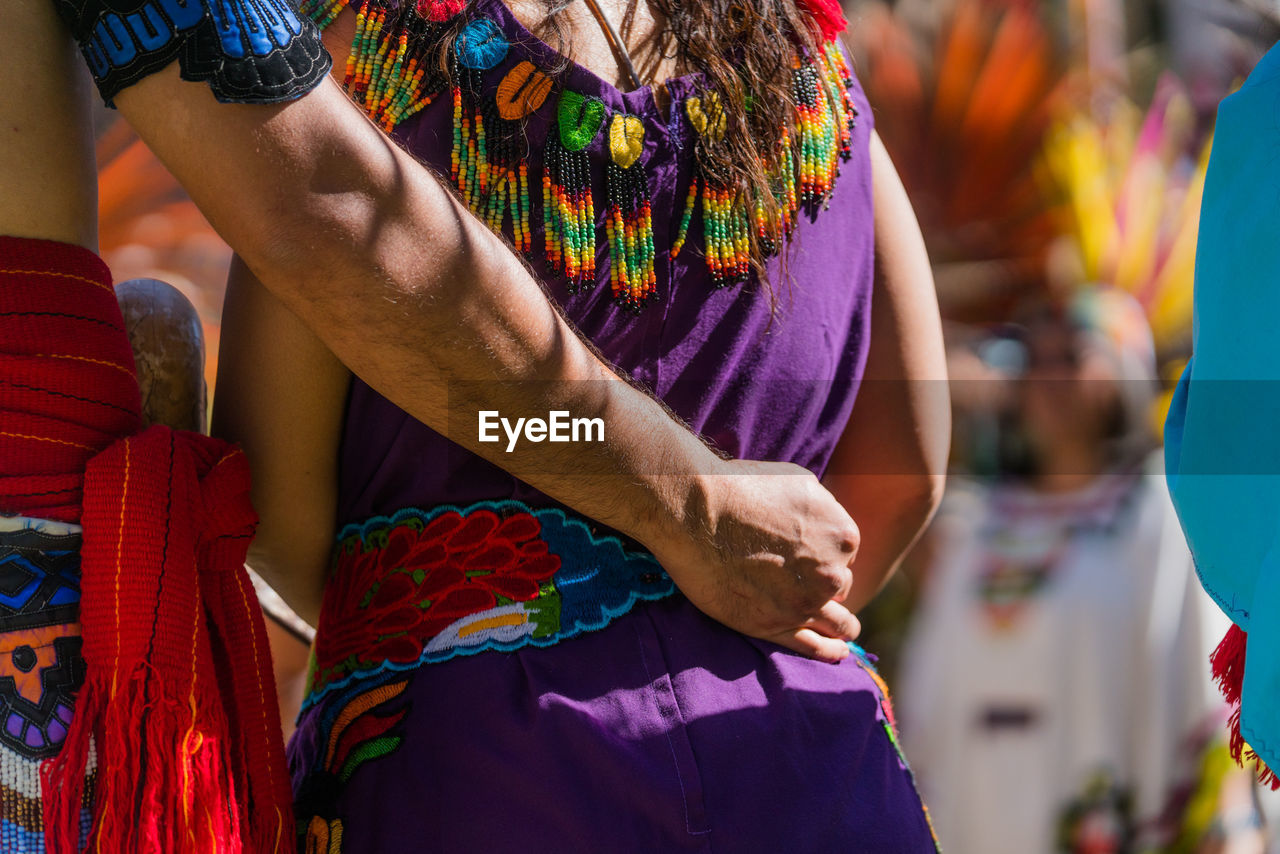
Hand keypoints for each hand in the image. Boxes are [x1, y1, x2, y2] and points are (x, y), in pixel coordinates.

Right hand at [646, 459, 861, 661]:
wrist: (697, 512)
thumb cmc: (742, 488)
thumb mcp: (801, 483)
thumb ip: (824, 511)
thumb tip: (827, 525)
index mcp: (843, 538)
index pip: (846, 557)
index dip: (828, 557)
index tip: (810, 558)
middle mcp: (830, 574)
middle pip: (840, 588)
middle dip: (827, 586)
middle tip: (805, 582)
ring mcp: (803, 603)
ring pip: (839, 624)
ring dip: (842, 626)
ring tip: (842, 633)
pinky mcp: (774, 625)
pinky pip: (814, 646)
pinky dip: (829, 651)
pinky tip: (837, 653)